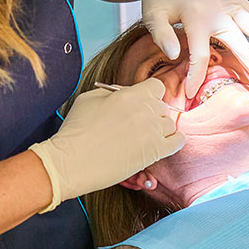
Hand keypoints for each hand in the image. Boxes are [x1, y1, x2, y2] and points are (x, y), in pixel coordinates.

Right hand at [29, 78, 184, 211]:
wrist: (71, 162)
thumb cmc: (75, 131)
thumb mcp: (88, 99)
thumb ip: (112, 93)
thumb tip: (125, 95)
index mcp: (129, 95)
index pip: (156, 87)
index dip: (150, 95)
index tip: (142, 103)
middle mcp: (144, 111)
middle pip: (162, 107)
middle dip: (152, 114)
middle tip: (138, 124)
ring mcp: (152, 132)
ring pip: (170, 124)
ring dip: (160, 129)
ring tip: (145, 137)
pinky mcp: (154, 152)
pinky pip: (178, 142)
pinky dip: (173, 141)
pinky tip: (162, 144)